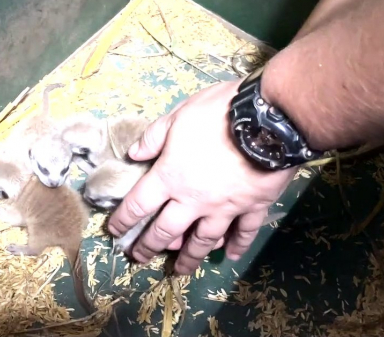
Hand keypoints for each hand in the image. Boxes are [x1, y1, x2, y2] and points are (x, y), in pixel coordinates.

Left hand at [107, 81, 294, 274]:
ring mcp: (224, 208)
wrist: (268, 121)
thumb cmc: (218, 113)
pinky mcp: (253, 208)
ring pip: (203, 240)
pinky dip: (237, 245)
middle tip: (139, 258)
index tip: (114, 231)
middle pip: (167, 230)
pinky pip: (243, 232)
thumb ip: (155, 136)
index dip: (124, 219)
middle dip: (149, 246)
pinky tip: (230, 255)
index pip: (139, 204)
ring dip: (190, 257)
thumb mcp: (179, 115)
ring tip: (180, 270)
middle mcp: (193, 200)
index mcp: (170, 176)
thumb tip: (134, 154)